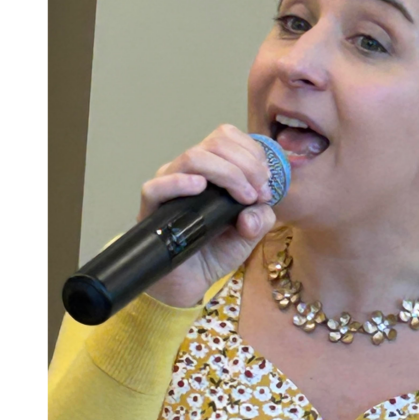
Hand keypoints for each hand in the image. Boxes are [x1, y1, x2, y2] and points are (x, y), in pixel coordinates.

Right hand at [133, 125, 279, 307]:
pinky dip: (179, 182)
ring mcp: (169, 185)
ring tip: (242, 197)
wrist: (190, 282)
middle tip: (258, 192)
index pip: (228, 137)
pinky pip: (156, 186)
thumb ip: (262, 217)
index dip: (253, 153)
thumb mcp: (250, 234)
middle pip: (216, 142)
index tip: (267, 182)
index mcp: (212, 168)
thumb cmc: (216, 250)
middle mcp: (189, 170)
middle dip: (247, 164)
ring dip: (227, 172)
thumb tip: (255, 207)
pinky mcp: (151, 207)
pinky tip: (199, 187)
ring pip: (193, 157)